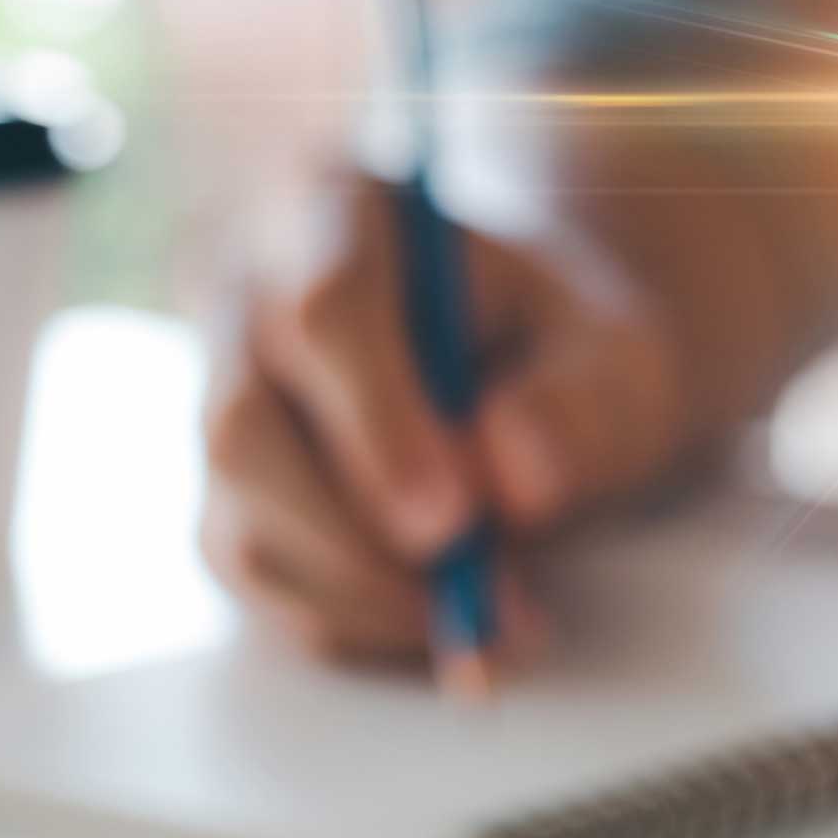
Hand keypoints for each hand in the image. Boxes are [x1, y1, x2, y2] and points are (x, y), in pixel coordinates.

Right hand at [199, 177, 687, 683]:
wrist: (532, 367)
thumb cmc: (566, 343)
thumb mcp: (616, 351)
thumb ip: (581, 402)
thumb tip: (513, 478)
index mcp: (338, 208)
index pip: (327, 308)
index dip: (380, 424)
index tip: (452, 521)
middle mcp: (247, 297)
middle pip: (244, 430)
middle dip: (363, 542)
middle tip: (484, 607)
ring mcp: (221, 403)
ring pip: (242, 526)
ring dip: (371, 602)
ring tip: (499, 625)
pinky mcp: (231, 498)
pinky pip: (263, 588)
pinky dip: (361, 629)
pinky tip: (452, 627)